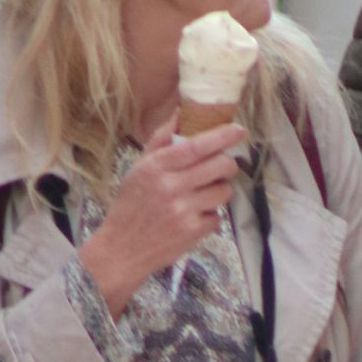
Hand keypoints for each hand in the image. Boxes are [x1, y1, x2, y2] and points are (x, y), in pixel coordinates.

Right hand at [78, 119, 246, 316]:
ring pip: (223, 191)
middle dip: (228, 164)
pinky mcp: (192, 232)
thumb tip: (180, 112)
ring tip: (204, 194)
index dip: (223, 136)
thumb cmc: (130, 205)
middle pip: (220, 166)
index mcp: (157, 167)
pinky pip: (217, 216)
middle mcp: (171, 187)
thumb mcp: (138, 169)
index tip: (240, 130)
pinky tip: (194, 216)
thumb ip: (160, 140)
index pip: (197, 146)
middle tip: (222, 166)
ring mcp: (183, 210)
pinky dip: (210, 216)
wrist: (121, 249)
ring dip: (220, 190)